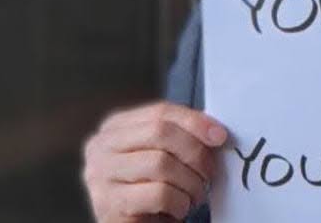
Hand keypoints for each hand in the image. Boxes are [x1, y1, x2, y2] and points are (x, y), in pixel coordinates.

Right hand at [82, 101, 228, 221]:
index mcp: (115, 129)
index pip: (159, 112)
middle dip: (195, 152)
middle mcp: (101, 148)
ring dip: (190, 182)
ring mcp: (100, 176)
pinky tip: (178, 208)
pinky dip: (179, 202)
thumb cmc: (152, 192)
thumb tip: (215, 131)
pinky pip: (158, 194)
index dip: (194, 121)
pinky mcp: (109, 205)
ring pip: (161, 163)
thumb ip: (180, 138)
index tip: (220, 136)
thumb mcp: (164, 157)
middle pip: (159, 133)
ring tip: (195, 195)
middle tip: (210, 172)